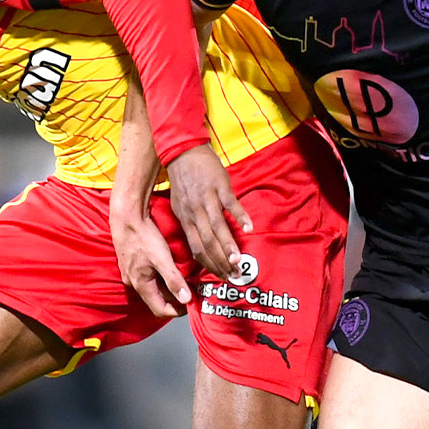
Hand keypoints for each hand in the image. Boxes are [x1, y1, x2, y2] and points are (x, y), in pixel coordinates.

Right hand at [112, 211, 190, 318]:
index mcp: (141, 285)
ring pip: (153, 288)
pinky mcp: (131, 263)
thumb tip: (186, 300)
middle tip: (192, 291)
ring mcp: (131, 273)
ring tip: (184, 279)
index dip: (177, 311)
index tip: (191, 304)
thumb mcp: (162, 260)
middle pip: (157, 299)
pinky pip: (148, 277)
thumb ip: (174, 281)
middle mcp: (133, 283)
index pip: (160, 310)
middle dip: (175, 298)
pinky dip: (160, 277)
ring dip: (168, 287)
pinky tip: (169, 268)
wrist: (126, 216)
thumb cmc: (143, 237)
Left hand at [166, 145, 251, 278]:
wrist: (183, 152)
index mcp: (185, 219)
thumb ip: (190, 225)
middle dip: (221, 262)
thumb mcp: (179, 206)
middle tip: (233, 275)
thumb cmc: (183, 181)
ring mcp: (207, 200)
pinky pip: (230, 204)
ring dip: (229, 245)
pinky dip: (240, 216)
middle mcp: (195, 213)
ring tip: (238, 260)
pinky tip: (249, 228)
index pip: (197, 249)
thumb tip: (199, 246)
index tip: (222, 276)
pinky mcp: (219, 186)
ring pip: (218, 228)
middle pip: (208, 243)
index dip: (210, 265)